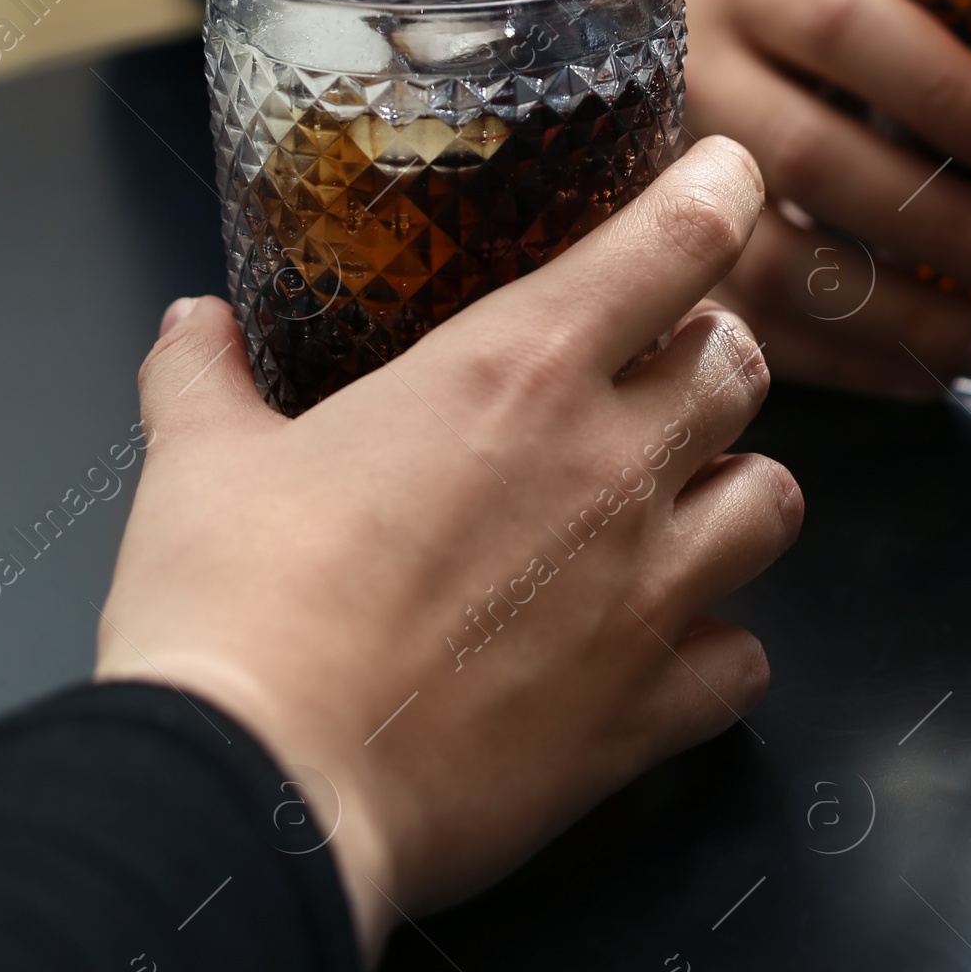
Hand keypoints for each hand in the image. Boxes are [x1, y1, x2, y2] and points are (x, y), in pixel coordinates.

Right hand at [94, 138, 799, 967]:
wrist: (258, 791)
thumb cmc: (233, 610)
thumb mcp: (199, 462)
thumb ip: (206, 377)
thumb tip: (193, 327)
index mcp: (514, 370)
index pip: (679, 239)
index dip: (719, 192)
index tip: (722, 180)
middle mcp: (608, 465)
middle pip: (742, 364)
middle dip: (712, 353)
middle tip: (658, 368)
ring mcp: (643, 593)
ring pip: (777, 501)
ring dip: (736, 488)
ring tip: (681, 501)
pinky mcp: (645, 714)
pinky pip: (743, 662)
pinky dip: (717, 649)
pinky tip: (661, 648)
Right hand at [681, 0, 970, 396]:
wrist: (600, 67)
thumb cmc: (770, 35)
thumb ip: (920, 21)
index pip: (845, 27)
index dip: (944, 90)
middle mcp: (691, 82)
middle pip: (813, 160)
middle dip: (944, 225)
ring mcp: (655, 184)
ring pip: (780, 265)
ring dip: (909, 319)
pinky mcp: (650, 272)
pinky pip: (757, 334)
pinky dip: (857, 366)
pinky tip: (934, 375)